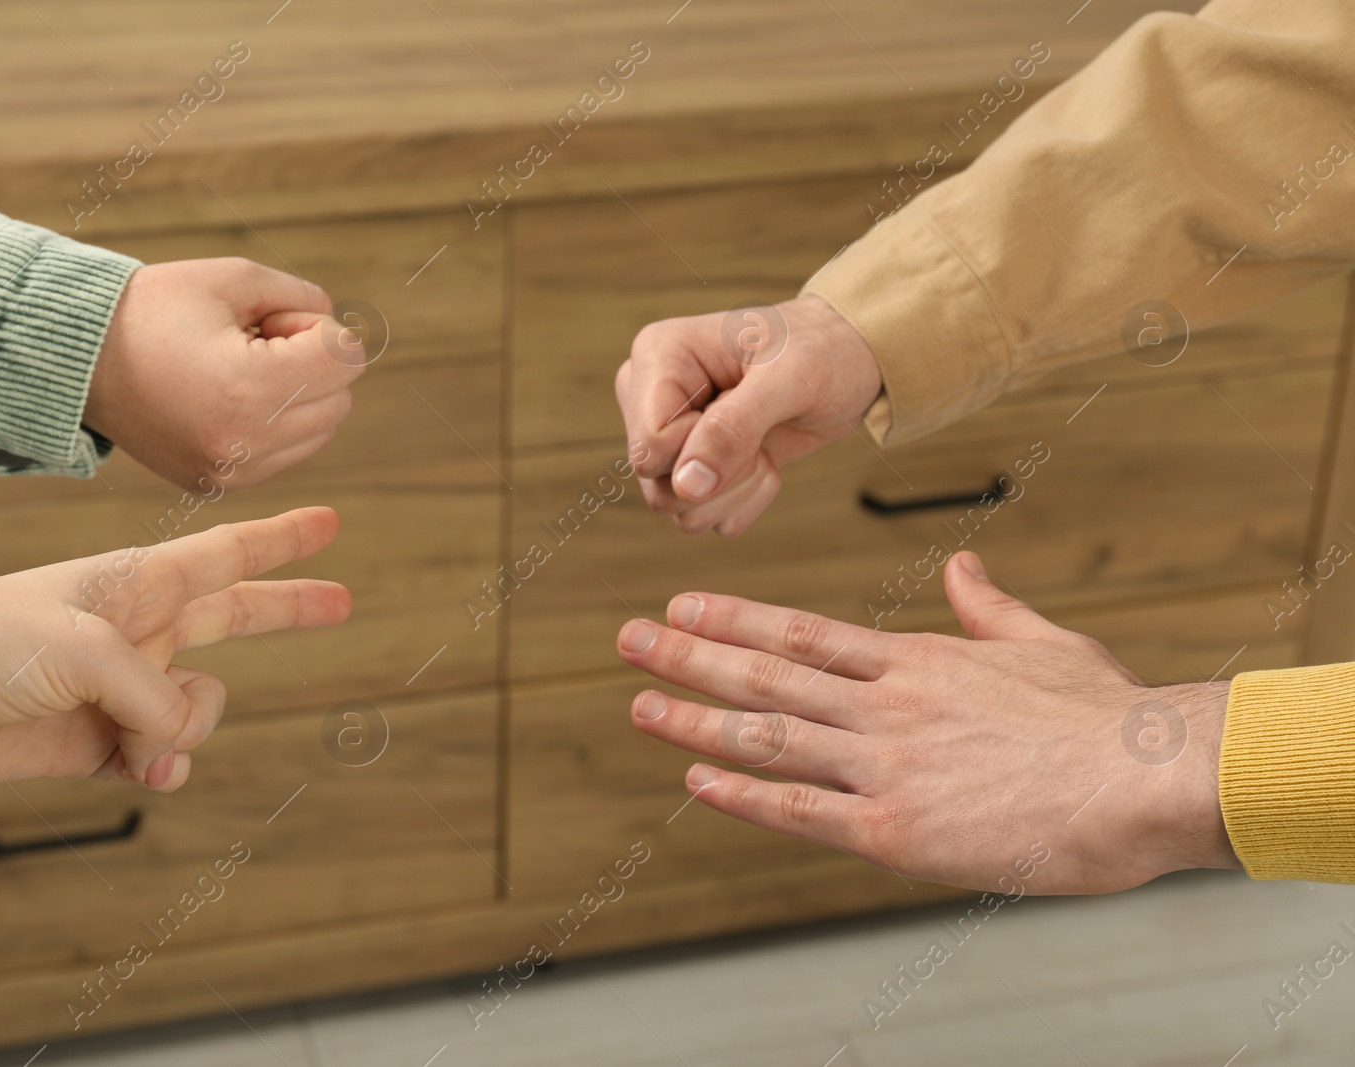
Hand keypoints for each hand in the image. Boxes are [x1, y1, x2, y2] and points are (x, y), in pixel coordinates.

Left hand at [0, 507, 348, 790]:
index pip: (227, 555)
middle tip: (343, 603)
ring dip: (182, 732)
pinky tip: (138, 769)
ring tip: (137, 743)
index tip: (328, 520)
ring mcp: (124, 689)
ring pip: (201, 712)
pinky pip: (165, 760)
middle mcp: (142, 632)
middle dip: (290, 609)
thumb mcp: (90, 648)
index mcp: (140, 584)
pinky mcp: (100, 745)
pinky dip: (161, 769)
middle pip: (238, 617)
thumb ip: (157, 695)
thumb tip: (176, 747)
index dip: (281, 539)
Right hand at [85, 258, 365, 490]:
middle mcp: (245, 443)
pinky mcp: (219, 486)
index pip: (346, 359)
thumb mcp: (233, 279)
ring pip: (320, 430)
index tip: (270, 320)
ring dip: (298, 396)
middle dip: (311, 364)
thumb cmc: (154, 309)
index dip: (318, 327)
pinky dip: (275, 424)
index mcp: (250, 388)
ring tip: (237, 370)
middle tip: (253, 341)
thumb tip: (343, 333)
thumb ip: (304, 298)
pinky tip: (226, 398)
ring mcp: (232, 472)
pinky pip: (286, 454)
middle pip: (340, 399)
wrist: (78, 360)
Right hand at [615, 293, 881, 535]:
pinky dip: (744, 499)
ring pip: (677, 510)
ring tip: (763, 445)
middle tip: (759, 435)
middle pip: (655, 486)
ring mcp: (669, 436)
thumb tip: (686, 486)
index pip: (650, 445)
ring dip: (735, 490)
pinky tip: (763, 458)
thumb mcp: (789, 378)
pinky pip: (704, 517)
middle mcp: (649, 398)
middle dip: (722, 476)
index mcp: (657, 356)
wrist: (848, 360)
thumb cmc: (820, 350)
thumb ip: (734, 427)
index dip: (701, 452)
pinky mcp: (692, 467)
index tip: (746, 418)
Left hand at [616, 551, 1239, 894]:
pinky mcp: (897, 831)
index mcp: (917, 663)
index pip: (802, 633)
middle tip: (630, 640)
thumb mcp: (1045, 643)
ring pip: (769, 734)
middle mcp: (886, 707)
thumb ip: (989, 607)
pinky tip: (697, 779)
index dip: (734, 620)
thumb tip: (964, 565)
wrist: (1146, 780)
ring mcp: (885, 766)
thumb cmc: (1107, 719)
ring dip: (696, 718)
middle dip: (690, 656)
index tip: (683, 607)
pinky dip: (743, 793)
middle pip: (767, 673)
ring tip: (640, 704)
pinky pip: (802, 809)